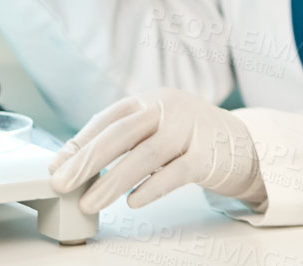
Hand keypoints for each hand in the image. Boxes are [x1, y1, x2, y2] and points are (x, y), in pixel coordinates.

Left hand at [48, 87, 265, 213]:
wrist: (246, 146)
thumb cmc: (192, 140)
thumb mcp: (158, 129)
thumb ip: (126, 140)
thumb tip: (74, 163)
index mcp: (154, 100)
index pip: (109, 118)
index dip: (79, 143)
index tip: (57, 167)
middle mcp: (172, 108)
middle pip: (123, 133)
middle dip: (88, 161)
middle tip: (62, 184)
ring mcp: (192, 129)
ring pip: (146, 155)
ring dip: (112, 181)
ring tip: (90, 202)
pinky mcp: (209, 154)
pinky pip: (175, 173)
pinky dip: (151, 188)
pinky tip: (132, 202)